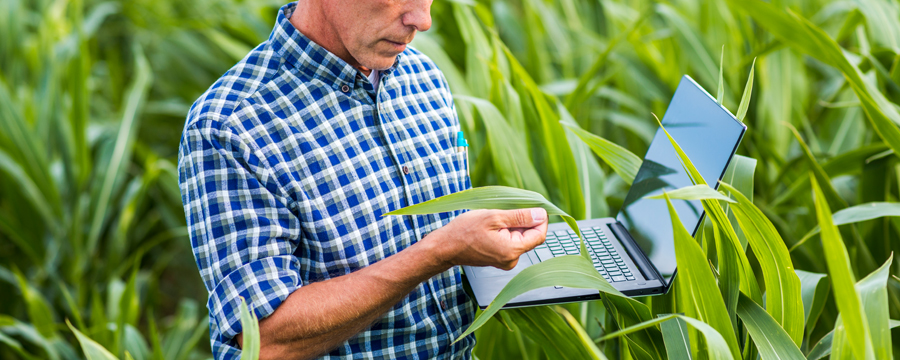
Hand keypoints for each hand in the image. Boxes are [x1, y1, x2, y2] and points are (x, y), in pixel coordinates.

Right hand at [427, 208, 548, 269]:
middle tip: (505, 211)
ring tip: (494, 220)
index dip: (540, 219)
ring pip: (520, 238)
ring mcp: (505, 261)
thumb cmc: (464, 231)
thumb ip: (520, 216)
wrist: (445, 247)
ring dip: (512, 225)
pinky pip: (510, 242)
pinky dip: (505, 232)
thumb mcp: (494, 217)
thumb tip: (541, 214)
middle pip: (530, 236)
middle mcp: (512, 259)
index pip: (540, 234)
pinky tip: (492, 227)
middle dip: (522, 221)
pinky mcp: (500, 258)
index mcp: (512, 250)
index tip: (533, 206)